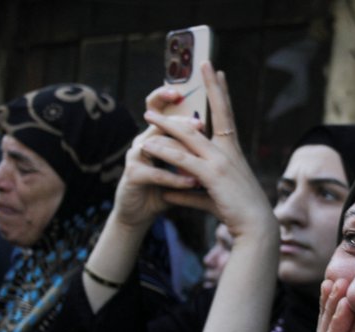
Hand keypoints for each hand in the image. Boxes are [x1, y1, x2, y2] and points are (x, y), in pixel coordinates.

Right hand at [110, 94, 201, 229]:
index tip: (190, 94)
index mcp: (159, 135)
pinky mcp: (132, 175)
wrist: (140, 213)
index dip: (174, 98)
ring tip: (198, 156)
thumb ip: (196, 153)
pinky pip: (156, 173)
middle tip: (200, 123)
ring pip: (158, 145)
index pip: (166, 109)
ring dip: (180, 151)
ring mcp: (136, 156)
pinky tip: (191, 183)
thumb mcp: (184, 168)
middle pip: (160, 122)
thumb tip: (221, 135)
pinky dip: (174, 179)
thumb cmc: (163, 188)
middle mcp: (145, 139)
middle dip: (180, 121)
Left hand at [139, 61, 274, 239]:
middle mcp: (228, 151)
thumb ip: (189, 191)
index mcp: (232, 152)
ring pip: (189, 137)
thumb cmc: (238, 211)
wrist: (256, 226)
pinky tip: (148, 147)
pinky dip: (164, 153)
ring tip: (148, 115)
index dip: (222, 92)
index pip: (227, 115)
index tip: (218, 72)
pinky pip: (182, 160)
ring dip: (167, 124)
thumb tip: (169, 190)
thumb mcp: (212, 196)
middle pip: (214, 113)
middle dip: (207, 88)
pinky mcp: (212, 176)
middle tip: (200, 64)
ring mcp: (221, 162)